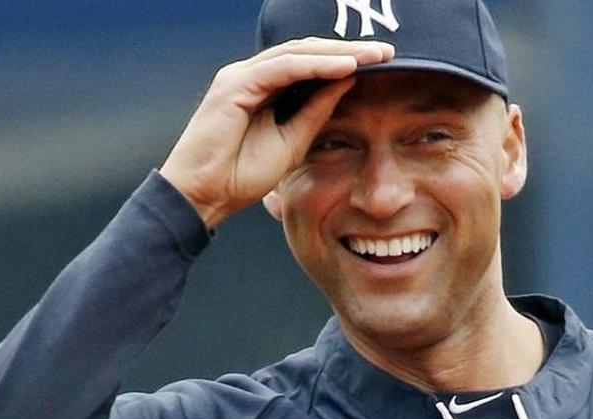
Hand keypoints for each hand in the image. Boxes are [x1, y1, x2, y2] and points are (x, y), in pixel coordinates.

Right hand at [159, 38, 394, 228]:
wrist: (205, 195)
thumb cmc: (241, 175)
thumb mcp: (293, 141)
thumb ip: (316, 111)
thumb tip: (348, 82)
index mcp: (264, 87)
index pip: (310, 63)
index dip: (346, 60)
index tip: (383, 63)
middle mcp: (252, 75)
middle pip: (307, 51)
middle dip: (348, 49)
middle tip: (387, 51)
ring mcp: (241, 76)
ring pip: (297, 53)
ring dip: (338, 53)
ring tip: (373, 55)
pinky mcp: (234, 85)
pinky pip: (282, 68)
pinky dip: (315, 65)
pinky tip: (344, 66)